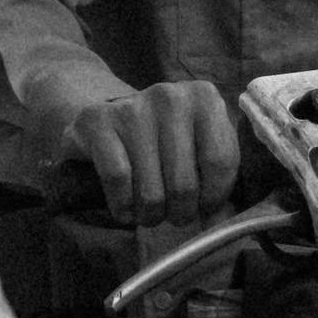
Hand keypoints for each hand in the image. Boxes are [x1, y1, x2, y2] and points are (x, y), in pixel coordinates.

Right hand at [60, 74, 244, 223]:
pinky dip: (123, 207)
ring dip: (150, 215)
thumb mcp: (200, 148)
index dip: (212, 197)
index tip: (203, 205)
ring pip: (150, 190)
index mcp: (204, 98)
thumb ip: (219, 176)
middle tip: (173, 213)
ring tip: (149, 212)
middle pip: (184, 183)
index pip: (220, 162)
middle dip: (180, 212)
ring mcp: (131, 107)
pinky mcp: (96, 121)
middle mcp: (169, 96)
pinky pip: (117, 180)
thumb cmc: (165, 143)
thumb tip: (221, 221)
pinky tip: (126, 209)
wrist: (109, 121)